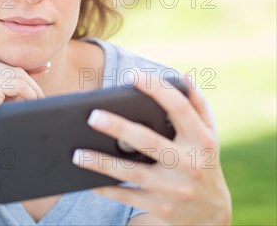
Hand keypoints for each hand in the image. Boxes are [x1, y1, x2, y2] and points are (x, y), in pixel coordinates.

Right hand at [0, 56, 45, 161]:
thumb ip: (8, 78)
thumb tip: (42, 65)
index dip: (21, 69)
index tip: (43, 70)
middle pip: (8, 65)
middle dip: (27, 80)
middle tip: (40, 95)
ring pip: (16, 73)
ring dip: (30, 88)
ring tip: (36, 101)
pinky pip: (19, 85)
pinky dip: (30, 94)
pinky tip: (32, 104)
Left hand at [72, 71, 231, 224]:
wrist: (211, 214)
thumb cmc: (203, 163)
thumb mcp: (208, 136)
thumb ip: (197, 106)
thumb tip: (183, 77)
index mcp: (201, 140)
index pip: (179, 109)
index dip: (157, 90)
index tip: (133, 76)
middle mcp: (188, 164)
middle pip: (149, 141)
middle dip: (119, 128)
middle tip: (93, 116)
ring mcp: (173, 188)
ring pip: (132, 172)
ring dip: (102, 163)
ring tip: (77, 153)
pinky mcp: (160, 207)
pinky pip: (126, 196)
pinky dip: (105, 189)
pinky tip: (87, 180)